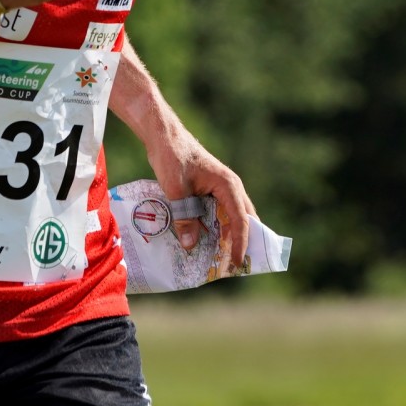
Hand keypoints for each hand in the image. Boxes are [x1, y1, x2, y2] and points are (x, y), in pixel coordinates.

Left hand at [153, 139, 255, 271]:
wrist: (164, 137)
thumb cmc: (172, 158)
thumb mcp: (175, 190)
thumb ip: (184, 217)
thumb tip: (190, 246)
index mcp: (228, 186)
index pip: (240, 220)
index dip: (240, 244)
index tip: (237, 264)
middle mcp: (230, 188)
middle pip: (242, 220)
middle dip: (239, 243)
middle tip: (233, 267)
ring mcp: (221, 189)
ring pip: (230, 218)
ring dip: (226, 237)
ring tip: (219, 259)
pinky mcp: (210, 191)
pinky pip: (217, 213)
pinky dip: (214, 228)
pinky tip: (203, 241)